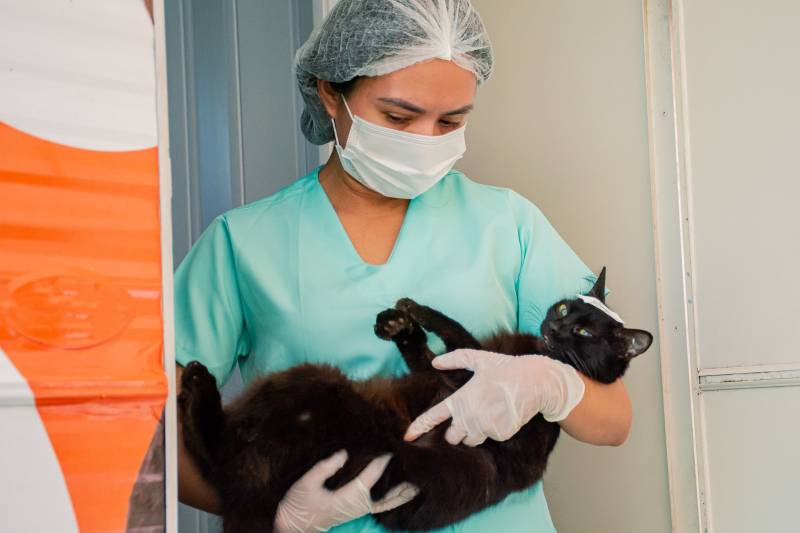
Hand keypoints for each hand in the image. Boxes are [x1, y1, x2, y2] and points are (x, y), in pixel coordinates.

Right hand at [274, 451, 418, 532]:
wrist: (294, 526)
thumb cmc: (299, 504)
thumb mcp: (307, 484)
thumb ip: (325, 468)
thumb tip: (344, 453)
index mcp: (350, 497)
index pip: (372, 475)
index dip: (383, 459)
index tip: (392, 444)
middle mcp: (359, 504)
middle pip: (388, 491)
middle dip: (402, 478)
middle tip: (417, 462)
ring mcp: (360, 509)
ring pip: (388, 500)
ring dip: (402, 490)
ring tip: (419, 481)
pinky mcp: (357, 510)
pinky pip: (381, 504)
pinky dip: (394, 499)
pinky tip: (403, 493)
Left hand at [404, 349, 585, 445]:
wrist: (535, 381)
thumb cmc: (506, 368)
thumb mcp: (479, 359)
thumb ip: (455, 359)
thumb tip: (435, 362)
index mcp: (461, 399)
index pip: (434, 417)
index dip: (418, 427)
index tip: (407, 437)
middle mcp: (471, 416)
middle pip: (452, 437)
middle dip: (456, 431)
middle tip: (468, 416)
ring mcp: (486, 427)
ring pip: (471, 440)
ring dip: (473, 433)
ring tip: (486, 414)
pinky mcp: (501, 434)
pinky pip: (491, 438)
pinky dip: (493, 431)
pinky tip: (501, 416)